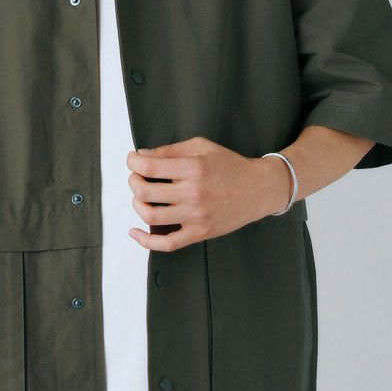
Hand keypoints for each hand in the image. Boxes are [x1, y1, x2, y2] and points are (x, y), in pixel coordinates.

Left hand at [125, 135, 289, 251]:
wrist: (258, 189)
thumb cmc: (230, 166)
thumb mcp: (201, 147)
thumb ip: (170, 151)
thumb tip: (143, 156)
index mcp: (193, 168)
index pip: (149, 167)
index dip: (133, 162)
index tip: (132, 160)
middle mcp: (193, 193)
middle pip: (145, 191)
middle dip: (133, 181)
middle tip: (136, 176)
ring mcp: (196, 216)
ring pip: (150, 215)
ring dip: (137, 204)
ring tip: (141, 196)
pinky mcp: (199, 233)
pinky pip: (167, 243)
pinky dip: (146, 241)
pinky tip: (135, 232)